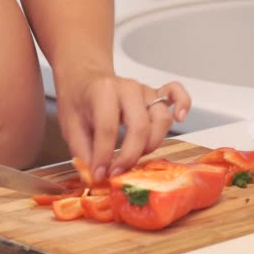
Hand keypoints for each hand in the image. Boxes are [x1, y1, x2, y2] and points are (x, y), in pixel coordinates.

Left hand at [56, 70, 190, 182]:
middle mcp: (128, 88)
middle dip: (130, 155)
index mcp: (102, 91)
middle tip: (117, 172)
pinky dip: (183, 104)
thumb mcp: (70, 126)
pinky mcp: (157, 94)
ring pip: (161, 119)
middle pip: (139, 126)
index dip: (104, 156)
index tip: (99, 174)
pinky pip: (177, 94)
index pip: (108, 127)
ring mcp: (145, 91)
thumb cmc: (79, 100)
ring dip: (152, 143)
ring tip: (137, 155)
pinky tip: (180, 118)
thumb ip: (83, 152)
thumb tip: (96, 175)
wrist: (85, 78)